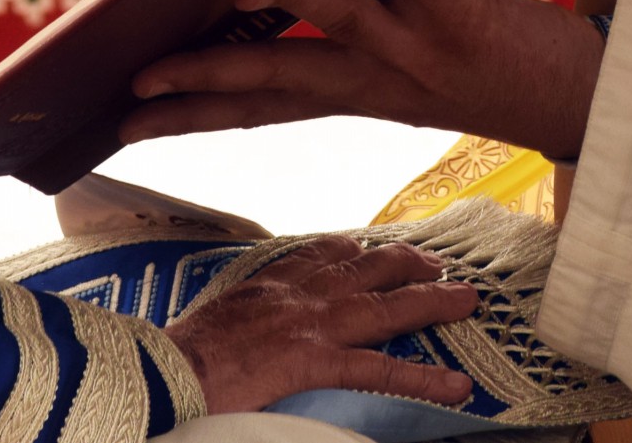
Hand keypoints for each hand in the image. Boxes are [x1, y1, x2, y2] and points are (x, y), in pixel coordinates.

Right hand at [124, 0, 605, 158]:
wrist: (584, 103)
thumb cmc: (490, 63)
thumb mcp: (407, 50)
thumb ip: (351, 12)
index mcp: (361, 92)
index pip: (261, 107)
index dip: (192, 113)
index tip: (129, 119)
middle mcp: (383, 80)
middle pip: (278, 80)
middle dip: (204, 84)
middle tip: (137, 87)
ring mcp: (423, 51)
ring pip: (340, 24)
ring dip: (288, 5)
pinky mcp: (466, 20)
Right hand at [161, 236, 478, 413]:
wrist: (165, 370)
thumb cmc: (179, 354)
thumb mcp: (215, 319)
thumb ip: (244, 315)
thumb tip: (254, 329)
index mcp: (271, 284)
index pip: (322, 254)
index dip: (356, 250)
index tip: (375, 247)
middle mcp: (298, 295)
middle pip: (365, 268)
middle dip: (406, 264)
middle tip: (437, 265)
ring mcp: (312, 325)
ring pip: (386, 308)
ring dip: (431, 302)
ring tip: (466, 301)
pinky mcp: (316, 361)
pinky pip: (381, 370)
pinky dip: (422, 378)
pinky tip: (454, 385)